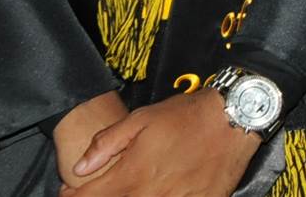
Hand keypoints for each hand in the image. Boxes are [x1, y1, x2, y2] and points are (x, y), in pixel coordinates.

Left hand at [58, 89, 260, 196]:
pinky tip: (162, 191)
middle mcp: (149, 196)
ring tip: (134, 188)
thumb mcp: (142, 118)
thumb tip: (80, 167)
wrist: (235, 119)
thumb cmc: (187, 116)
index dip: (73, 196)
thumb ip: (107, 143)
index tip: (71, 191)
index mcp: (132, 175)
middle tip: (102, 189)